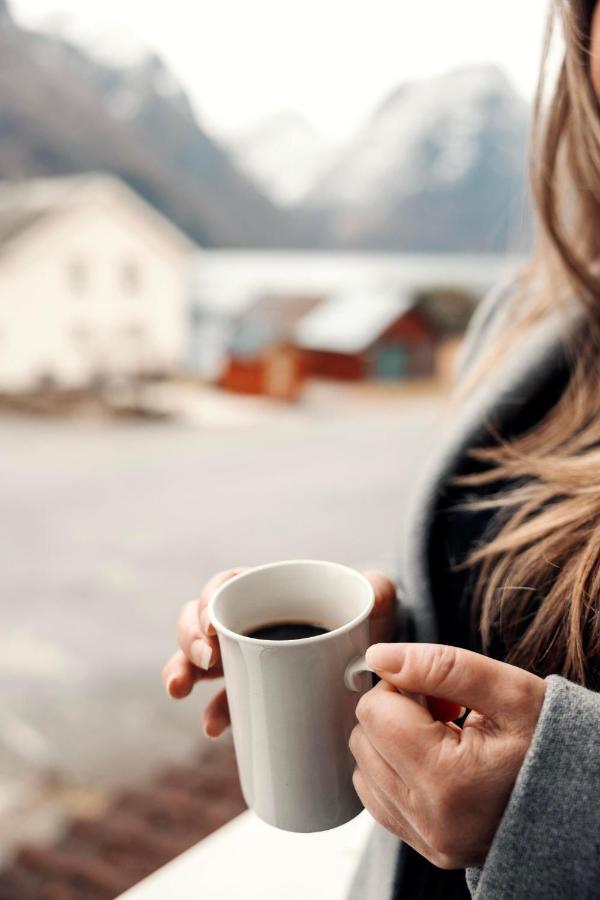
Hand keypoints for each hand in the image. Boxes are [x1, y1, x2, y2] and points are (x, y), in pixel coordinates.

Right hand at [162, 568, 399, 738]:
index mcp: (268, 594)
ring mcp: (246, 662)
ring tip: (181, 691)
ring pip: (198, 662)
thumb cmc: (366, 622)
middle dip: (188, 641)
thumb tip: (376, 590)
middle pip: (200, 624)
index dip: (209, 601)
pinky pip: (220, 703)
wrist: (375, 664)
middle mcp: (248, 626)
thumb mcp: (373, 602)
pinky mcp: (253, 696)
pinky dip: (211, 713)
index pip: (226, 587)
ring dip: (180, 673)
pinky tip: (213, 728)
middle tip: (204, 662)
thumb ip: (379, 588)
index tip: (214, 624)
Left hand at [349, 643, 545, 868]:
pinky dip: (395, 771)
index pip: (375, 711)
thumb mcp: (509, 690)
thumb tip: (378, 657)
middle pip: (364, 739)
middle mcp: (431, 820)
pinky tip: (436, 760)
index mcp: (450, 782)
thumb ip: (441, 666)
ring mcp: (427, 840)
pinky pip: (378, 797)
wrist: (582, 800)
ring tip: (444, 737)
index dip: (402, 686)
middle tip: (445, 711)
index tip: (440, 691)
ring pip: (364, 768)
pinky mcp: (425, 846)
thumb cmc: (550, 742)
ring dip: (393, 742)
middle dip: (396, 713)